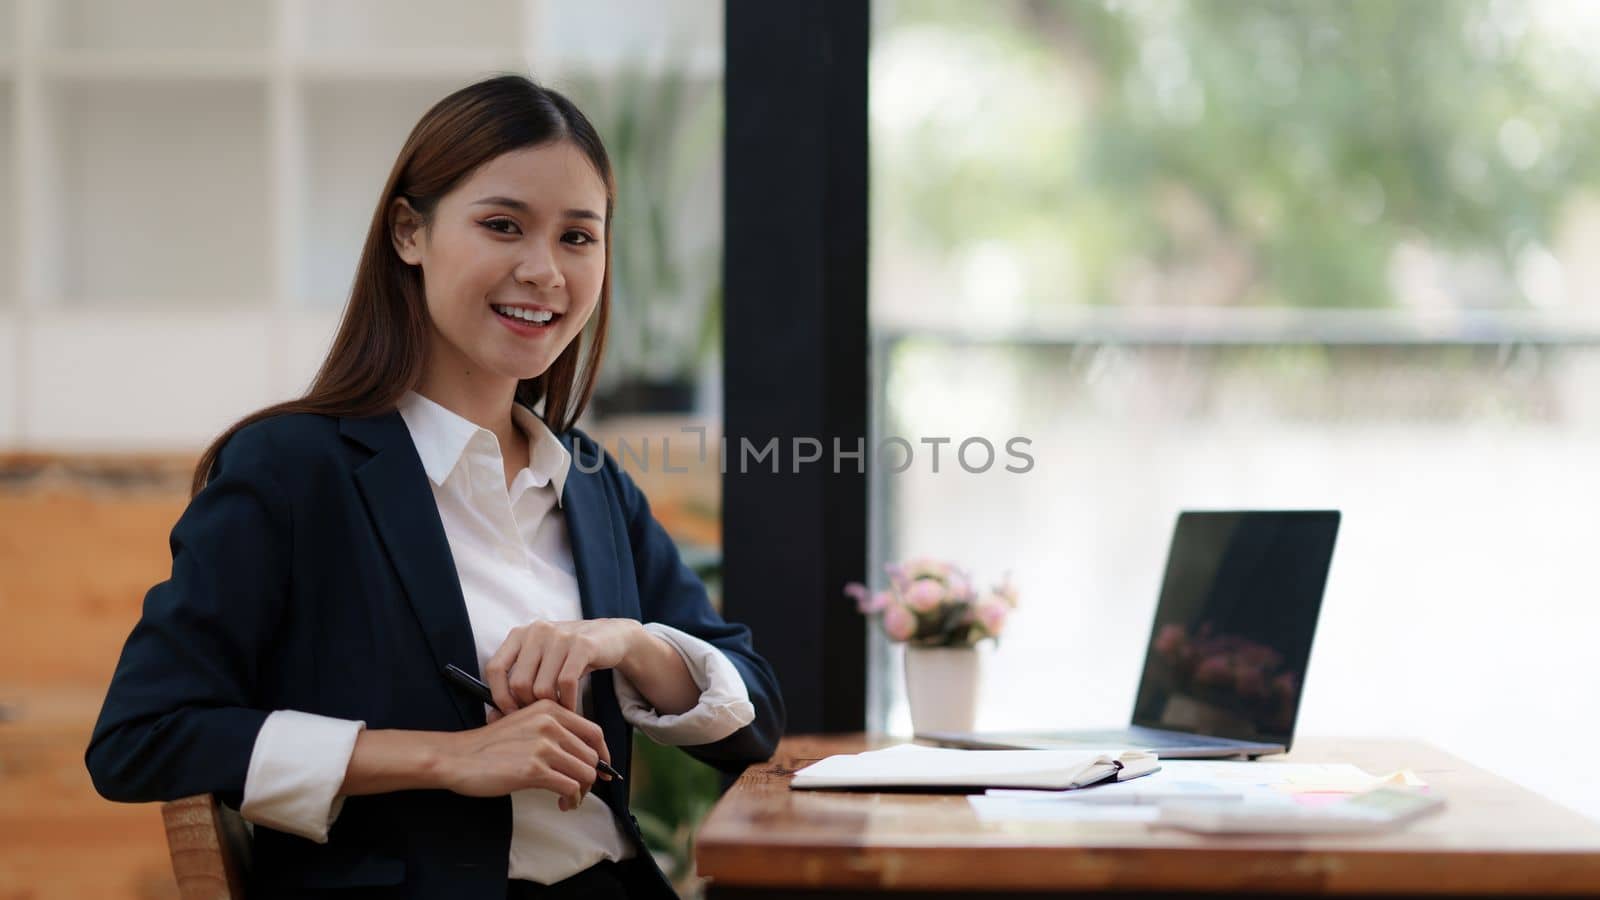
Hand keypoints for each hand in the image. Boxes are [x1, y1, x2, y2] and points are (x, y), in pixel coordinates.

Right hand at [439, 699, 612, 809]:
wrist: (457, 757)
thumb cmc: (488, 745)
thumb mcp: (524, 722)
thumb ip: (553, 730)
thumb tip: (585, 753)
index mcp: (550, 710)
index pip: (594, 731)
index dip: (603, 754)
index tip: (603, 769)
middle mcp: (550, 724)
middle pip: (592, 755)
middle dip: (591, 777)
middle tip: (579, 790)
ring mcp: (543, 747)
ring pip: (586, 772)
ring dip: (583, 792)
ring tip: (570, 799)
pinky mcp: (534, 770)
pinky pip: (571, 787)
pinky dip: (572, 800)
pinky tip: (562, 804)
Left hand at [484, 618, 643, 715]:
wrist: (610, 636)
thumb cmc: (568, 655)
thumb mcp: (540, 659)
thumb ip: (519, 679)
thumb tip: (492, 716)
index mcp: (520, 634)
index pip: (495, 668)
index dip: (499, 696)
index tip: (510, 712)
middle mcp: (537, 631)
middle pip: (519, 684)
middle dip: (529, 706)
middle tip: (541, 714)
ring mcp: (560, 636)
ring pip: (542, 688)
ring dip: (551, 708)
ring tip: (558, 711)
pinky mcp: (582, 645)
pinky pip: (566, 684)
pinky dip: (568, 702)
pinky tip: (571, 707)